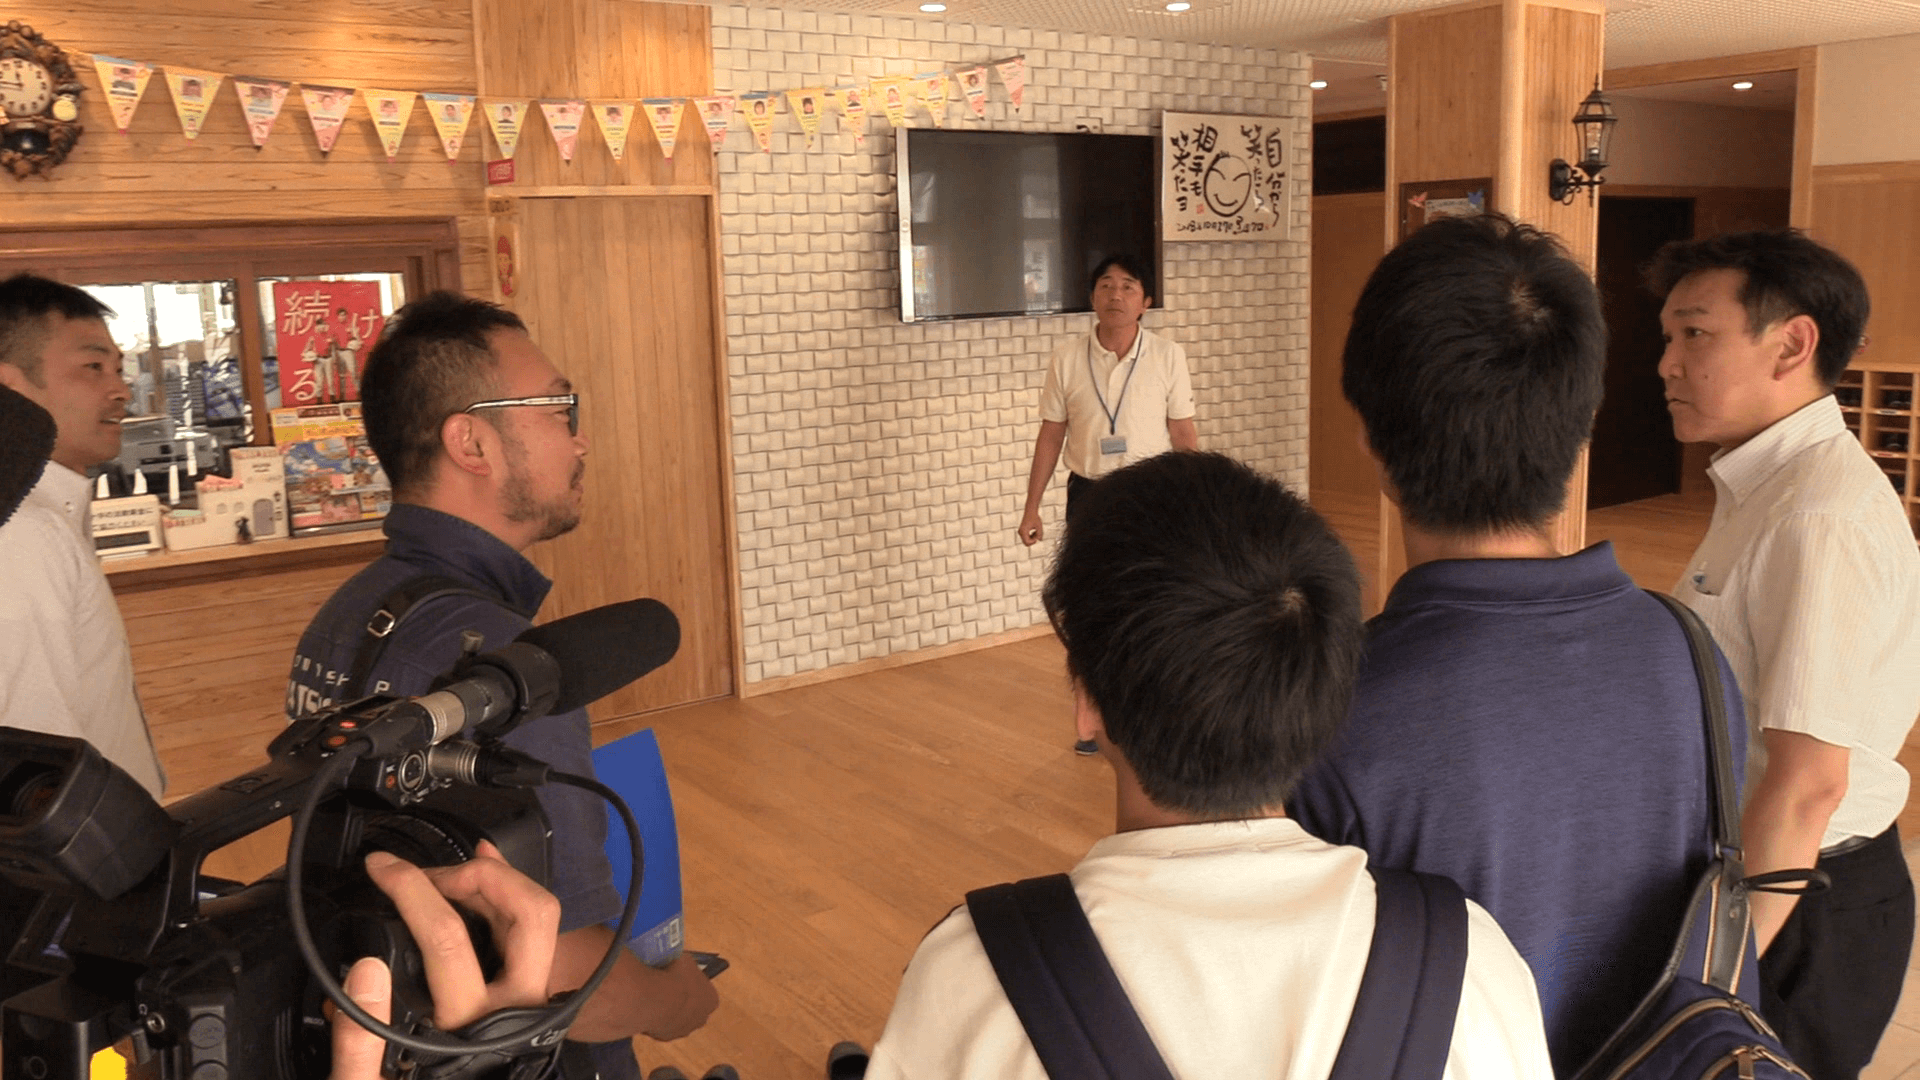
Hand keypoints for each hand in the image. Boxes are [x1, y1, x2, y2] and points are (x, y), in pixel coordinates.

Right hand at [328, 841, 561, 1079]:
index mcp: (473, 1021)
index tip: (381, 869)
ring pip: (537, 913)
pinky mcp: (531, 987)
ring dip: (497, 880)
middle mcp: (517, 1003)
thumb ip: (360, 1042)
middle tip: (432, 872)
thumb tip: (365, 971)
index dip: (412, 890)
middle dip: (484, 875)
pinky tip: (479, 874)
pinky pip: (528, 926)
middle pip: (529, 911)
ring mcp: (532, 992)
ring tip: (448, 870)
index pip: (448, 938)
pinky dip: (504, 895)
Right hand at [644, 953, 720, 1040]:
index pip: (704, 991)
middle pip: (692, 1008)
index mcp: (711, 999)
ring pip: (676, 1018)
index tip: (679, 977)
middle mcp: (701, 1019)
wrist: (655, 999)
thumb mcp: (685, 960)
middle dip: (681, 999)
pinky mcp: (665, 1037)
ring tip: (653, 996)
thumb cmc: (675, 976)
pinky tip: (646, 1006)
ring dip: (667, 1010)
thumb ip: (686, 967)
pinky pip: (660, 1025)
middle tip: (667, 987)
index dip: (692, 984)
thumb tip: (680, 965)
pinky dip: (655, 1017)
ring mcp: (683, 1030)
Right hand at [1018, 510, 1043, 546]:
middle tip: (1037, 535)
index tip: (1038, 537)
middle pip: (1026, 543)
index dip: (1033, 542)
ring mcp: (1020, 532)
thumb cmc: (1035, 517)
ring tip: (1036, 532)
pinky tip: (1034, 531)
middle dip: (1033, 541)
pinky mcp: (1022, 531)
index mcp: (1023, 531)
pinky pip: (1026, 537)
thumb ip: (1040, 534)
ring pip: (1026, 540)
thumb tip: (1039, 540)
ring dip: (1032, 538)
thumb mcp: (1039, 526)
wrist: (1030, 511)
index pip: (1027, 542)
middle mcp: (1020, 532)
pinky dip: (1031, 536)